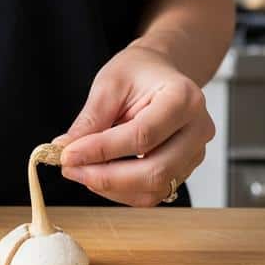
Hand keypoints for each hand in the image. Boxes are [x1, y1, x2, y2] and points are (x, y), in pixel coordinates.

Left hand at [54, 42, 214, 206]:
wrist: (160, 73)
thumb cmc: (139, 72)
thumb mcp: (109, 84)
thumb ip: (91, 119)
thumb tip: (66, 149)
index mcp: (183, 98)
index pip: (143, 135)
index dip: (102, 150)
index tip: (68, 154)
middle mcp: (198, 129)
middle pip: (155, 170)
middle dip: (106, 176)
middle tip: (71, 169)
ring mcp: (195, 152)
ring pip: (155, 188)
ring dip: (112, 187)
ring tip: (82, 171)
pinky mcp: (185, 169)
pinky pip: (154, 193)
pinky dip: (123, 191)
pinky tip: (100, 175)